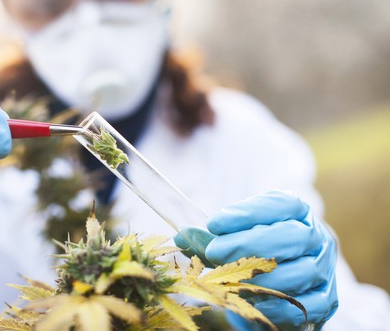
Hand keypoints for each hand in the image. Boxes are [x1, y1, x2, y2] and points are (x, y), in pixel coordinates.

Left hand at [175, 191, 337, 327]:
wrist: (289, 277)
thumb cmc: (259, 248)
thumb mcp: (237, 235)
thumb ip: (213, 236)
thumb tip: (182, 236)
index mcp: (298, 212)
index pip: (280, 204)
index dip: (247, 213)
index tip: (214, 222)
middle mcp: (317, 237)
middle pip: (291, 236)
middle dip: (249, 244)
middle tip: (214, 251)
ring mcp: (324, 269)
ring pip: (301, 271)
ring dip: (261, 276)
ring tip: (228, 277)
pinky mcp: (327, 299)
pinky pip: (307, 304)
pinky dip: (278, 304)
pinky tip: (251, 300)